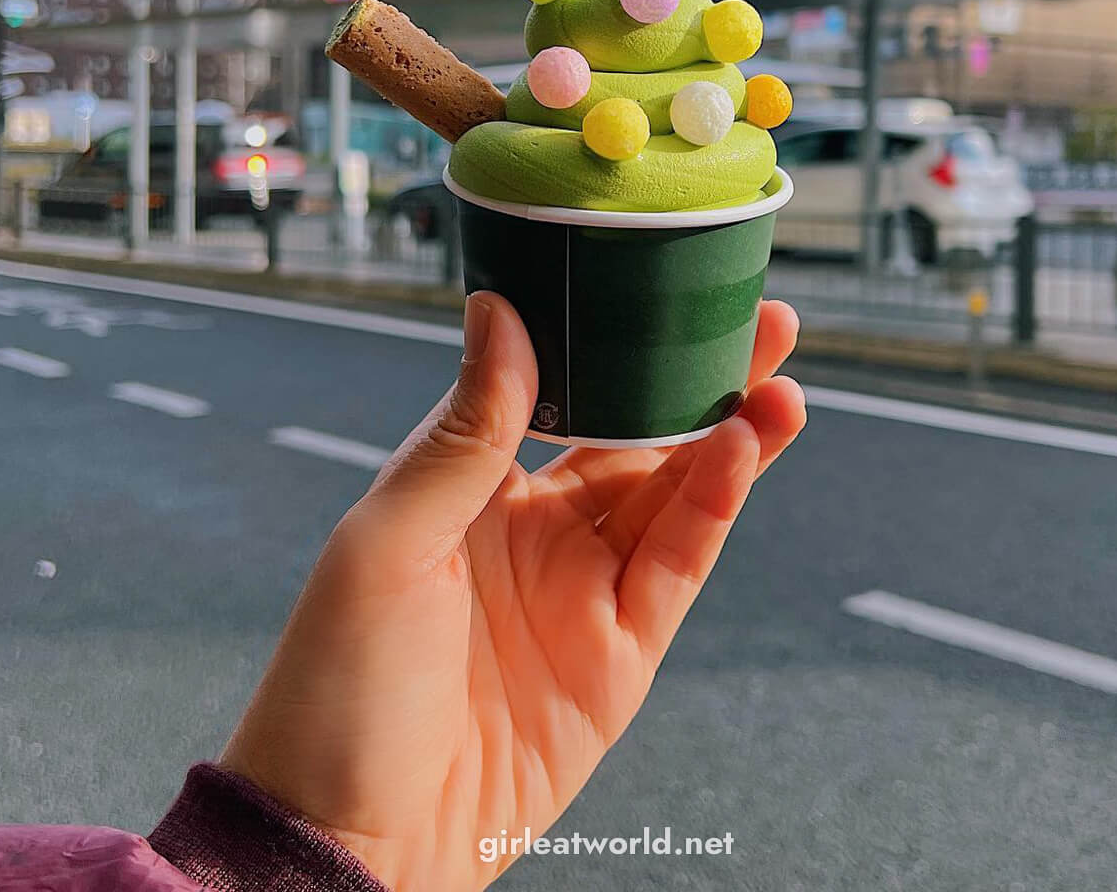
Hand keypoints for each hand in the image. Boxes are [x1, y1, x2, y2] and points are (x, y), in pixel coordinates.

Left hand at [221, 292, 805, 890]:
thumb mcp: (389, 539)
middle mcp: (540, 527)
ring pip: (676, 493)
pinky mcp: (622, 656)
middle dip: (700, 377)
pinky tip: (740, 450)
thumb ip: (463, 432)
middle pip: (640, 433)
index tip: (661, 280)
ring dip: (730, 436)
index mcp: (476, 485)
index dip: (617, 338)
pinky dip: (714, 506)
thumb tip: (497, 309)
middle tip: (762, 319)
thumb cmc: (337, 682)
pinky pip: (677, 564)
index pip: (563, 390)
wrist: (351, 837)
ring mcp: (586, 589)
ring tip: (779, 382)